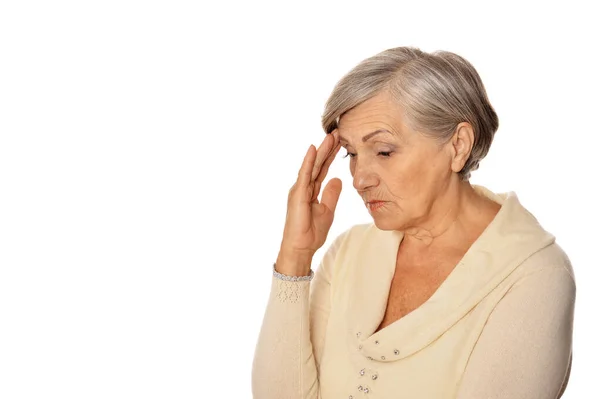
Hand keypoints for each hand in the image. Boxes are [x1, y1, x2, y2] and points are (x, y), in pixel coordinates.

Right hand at [278, 130, 342, 267]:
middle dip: (327, 148)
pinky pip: (304, 175)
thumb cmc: (311, 232)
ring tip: (331, 135)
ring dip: (321, 150)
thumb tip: (338, 179)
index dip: (331, 155)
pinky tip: (314, 149)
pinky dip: (309, 161)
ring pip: (312, 165)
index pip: (323, 168)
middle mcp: (303, 186)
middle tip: (337, 132)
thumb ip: (331, 194)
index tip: (341, 142)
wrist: (301, 247)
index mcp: (311, 190)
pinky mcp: (298, 194)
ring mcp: (299, 189)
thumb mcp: (327, 210)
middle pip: (318, 163)